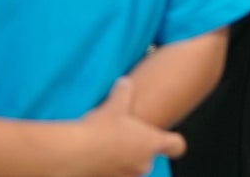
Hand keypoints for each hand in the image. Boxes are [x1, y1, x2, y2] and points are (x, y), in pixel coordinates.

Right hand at [58, 78, 186, 176]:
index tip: (166, 139)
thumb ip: (123, 92)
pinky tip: (91, 160)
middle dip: (136, 150)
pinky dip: (105, 171)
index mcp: (152, 143)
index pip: (176, 145)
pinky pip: (112, 175)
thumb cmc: (99, 129)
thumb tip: (125, 82)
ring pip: (129, 169)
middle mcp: (144, 164)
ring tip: (102, 148)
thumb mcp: (113, 105)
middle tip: (118, 138)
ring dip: (121, 161)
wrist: (73, 154)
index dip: (173, 142)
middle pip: (147, 158)